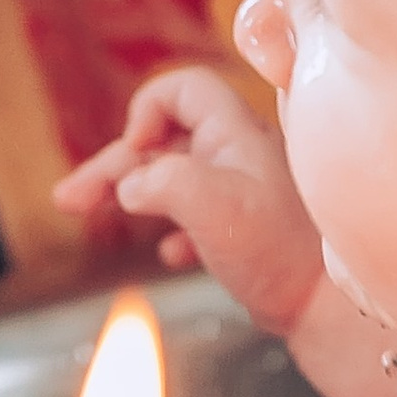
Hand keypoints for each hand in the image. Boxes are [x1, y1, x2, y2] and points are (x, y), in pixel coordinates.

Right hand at [56, 68, 324, 328]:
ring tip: (86, 217)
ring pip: (173, 180)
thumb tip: (130, 187)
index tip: (135, 150)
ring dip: (128, 195)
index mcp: (235, 134)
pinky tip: (167, 255)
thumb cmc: (278, 250)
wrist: (328, 307)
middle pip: (163, 141)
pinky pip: (195, 216)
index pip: (183, 89)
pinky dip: (169, 229)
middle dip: (112, 166)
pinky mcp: (246, 231)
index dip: (148, 109)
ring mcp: (243, 194)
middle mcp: (239, 156)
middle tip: (68, 198)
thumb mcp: (212, 204)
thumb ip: (162, 182)